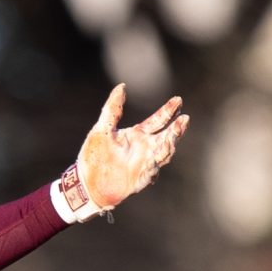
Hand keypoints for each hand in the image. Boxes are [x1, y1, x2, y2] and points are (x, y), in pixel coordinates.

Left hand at [64, 85, 189, 219]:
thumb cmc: (94, 156)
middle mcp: (145, 148)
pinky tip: (155, 159)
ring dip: (169, 145)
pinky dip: (154, 165)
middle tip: (184, 119)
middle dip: (176, 129)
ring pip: (163, 153)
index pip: (157, 121)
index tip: (178, 100)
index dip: (168, 111)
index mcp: (137, 135)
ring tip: (172, 137)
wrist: (87, 184)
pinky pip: (151, 172)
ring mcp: (145, 164)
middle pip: (166, 136)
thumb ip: (112, 109)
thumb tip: (122, 86)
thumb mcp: (102, 129)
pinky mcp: (140, 179)